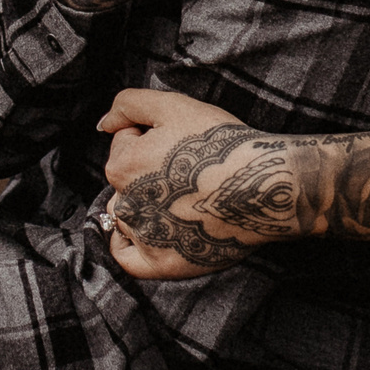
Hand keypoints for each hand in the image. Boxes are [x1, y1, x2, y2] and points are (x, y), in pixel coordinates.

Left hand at [98, 89, 319, 279]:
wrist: (266, 186)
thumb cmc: (222, 144)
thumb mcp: (174, 106)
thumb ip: (128, 104)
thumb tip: (104, 123)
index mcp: (121, 166)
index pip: (124, 145)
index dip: (149, 137)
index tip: (180, 143)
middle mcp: (126, 205)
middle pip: (124, 182)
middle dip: (145, 173)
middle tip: (186, 173)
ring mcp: (144, 238)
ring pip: (127, 216)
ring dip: (144, 207)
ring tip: (182, 199)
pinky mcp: (163, 264)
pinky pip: (128, 258)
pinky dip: (131, 246)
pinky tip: (149, 234)